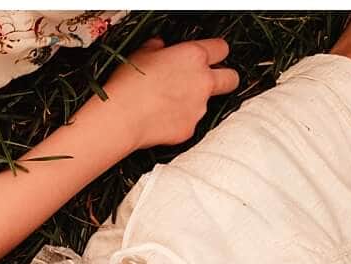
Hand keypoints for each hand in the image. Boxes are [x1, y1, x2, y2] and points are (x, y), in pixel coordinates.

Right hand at [90, 36, 238, 152]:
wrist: (119, 118)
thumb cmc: (127, 85)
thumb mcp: (139, 56)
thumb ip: (157, 49)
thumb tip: (159, 47)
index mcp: (194, 56)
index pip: (221, 48)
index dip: (215, 53)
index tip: (208, 58)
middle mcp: (203, 81)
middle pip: (231, 78)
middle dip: (224, 79)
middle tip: (205, 83)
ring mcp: (199, 107)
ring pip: (206, 104)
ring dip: (192, 104)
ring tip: (165, 107)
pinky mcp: (189, 129)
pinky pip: (188, 125)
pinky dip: (176, 124)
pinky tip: (158, 122)